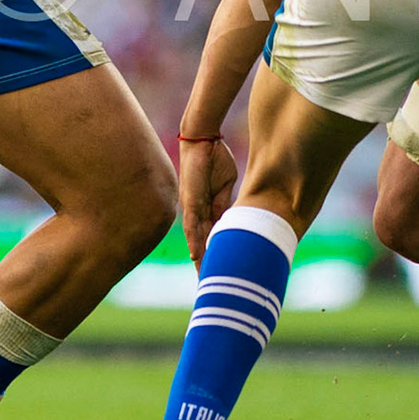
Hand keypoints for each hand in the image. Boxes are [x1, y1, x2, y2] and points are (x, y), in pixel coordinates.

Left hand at [177, 137, 238, 263]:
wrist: (203, 138)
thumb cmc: (215, 157)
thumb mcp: (226, 184)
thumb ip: (224, 201)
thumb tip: (228, 219)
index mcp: (206, 206)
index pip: (210, 234)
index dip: (213, 251)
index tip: (218, 268)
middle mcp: (195, 209)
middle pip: (200, 240)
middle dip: (204, 261)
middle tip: (208, 281)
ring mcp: (191, 205)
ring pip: (195, 237)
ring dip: (199, 256)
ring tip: (203, 275)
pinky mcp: (190, 199)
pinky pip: (192, 223)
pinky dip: (194, 239)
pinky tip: (195, 254)